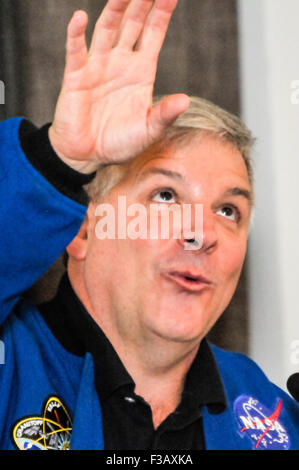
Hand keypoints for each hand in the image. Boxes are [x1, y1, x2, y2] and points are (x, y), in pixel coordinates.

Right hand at [49, 0, 189, 173]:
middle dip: (141, 2)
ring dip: (114, 10)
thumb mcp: (147, 131)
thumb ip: (164, 115)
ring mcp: (98, 66)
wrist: (88, 155)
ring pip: (106, 29)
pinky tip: (79, 17)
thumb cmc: (119, 143)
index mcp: (141, 71)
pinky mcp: (76, 76)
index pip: (153, 33)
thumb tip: (185, 100)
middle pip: (132, 23)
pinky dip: (76, 34)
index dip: (162, 12)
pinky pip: (76, 51)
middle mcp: (120, 62)